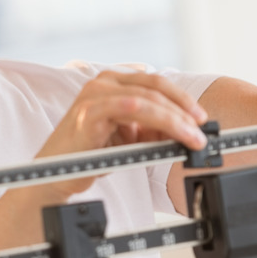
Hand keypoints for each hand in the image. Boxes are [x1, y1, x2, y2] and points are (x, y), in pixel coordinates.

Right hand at [35, 71, 208, 196]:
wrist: (54, 175)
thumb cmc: (88, 154)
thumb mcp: (128, 138)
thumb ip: (153, 128)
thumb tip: (187, 129)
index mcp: (112, 83)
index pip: (155, 83)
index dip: (182, 99)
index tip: (201, 119)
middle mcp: (102, 82)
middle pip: (155, 87)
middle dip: (184, 109)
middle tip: (202, 130)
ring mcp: (94, 95)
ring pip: (147, 99)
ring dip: (176, 120)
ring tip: (192, 139)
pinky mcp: (89, 111)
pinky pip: (131, 109)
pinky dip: (157, 120)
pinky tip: (172, 132)